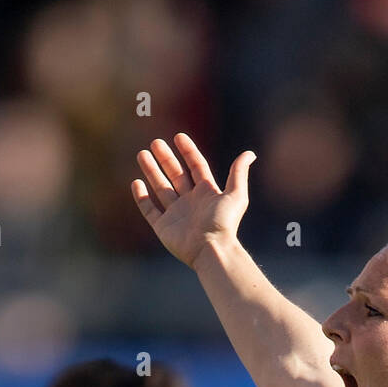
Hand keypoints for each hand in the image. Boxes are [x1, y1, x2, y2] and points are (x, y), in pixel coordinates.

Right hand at [132, 133, 255, 268]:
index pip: (196, 167)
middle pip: (176, 175)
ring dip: (152, 171)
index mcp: (207, 193)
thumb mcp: (236, 195)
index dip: (189, 151)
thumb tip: (250, 153)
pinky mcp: (164, 227)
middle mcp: (191, 202)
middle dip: (166, 159)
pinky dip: (142, 197)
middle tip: (156, 143)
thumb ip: (239, 173)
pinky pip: (150, 210)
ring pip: (161, 188)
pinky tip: (136, 183)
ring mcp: (176, 215)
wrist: (211, 250)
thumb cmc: (224, 223)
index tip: (179, 136)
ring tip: (142, 154)